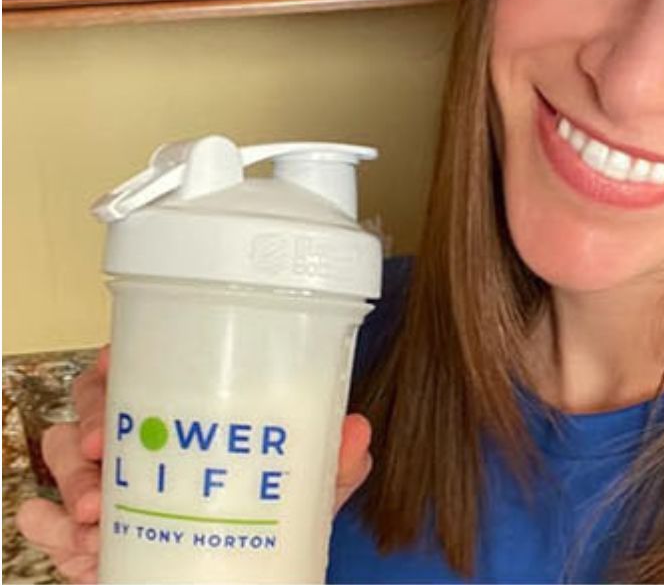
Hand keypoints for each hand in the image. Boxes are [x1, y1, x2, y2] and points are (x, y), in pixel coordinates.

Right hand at [15, 345, 372, 583]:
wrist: (236, 578)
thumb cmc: (266, 514)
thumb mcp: (301, 490)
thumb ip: (332, 464)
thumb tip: (356, 432)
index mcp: (186, 406)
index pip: (142, 363)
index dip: (123, 362)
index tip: (116, 369)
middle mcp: (141, 434)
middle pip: (93, 404)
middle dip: (89, 422)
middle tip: (102, 450)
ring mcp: (108, 483)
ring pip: (63, 457)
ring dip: (70, 477)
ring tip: (92, 509)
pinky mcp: (86, 533)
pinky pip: (50, 523)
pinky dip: (45, 523)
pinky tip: (49, 522)